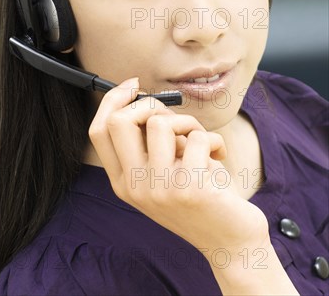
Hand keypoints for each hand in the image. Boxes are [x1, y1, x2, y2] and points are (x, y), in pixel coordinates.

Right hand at [88, 77, 269, 256]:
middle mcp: (135, 186)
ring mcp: (160, 188)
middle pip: (119, 121)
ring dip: (188, 124)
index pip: (98, 131)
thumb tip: (144, 99)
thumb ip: (146, 145)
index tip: (132, 86)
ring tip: (200, 142)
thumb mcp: (161, 176)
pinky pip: (198, 137)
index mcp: (122, 182)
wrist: (230, 242)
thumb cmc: (199, 199)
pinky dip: (214, 141)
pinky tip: (218, 159)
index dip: (112, 100)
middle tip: (171, 116)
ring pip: (161, 123)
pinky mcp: (191, 188)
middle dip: (147, 105)